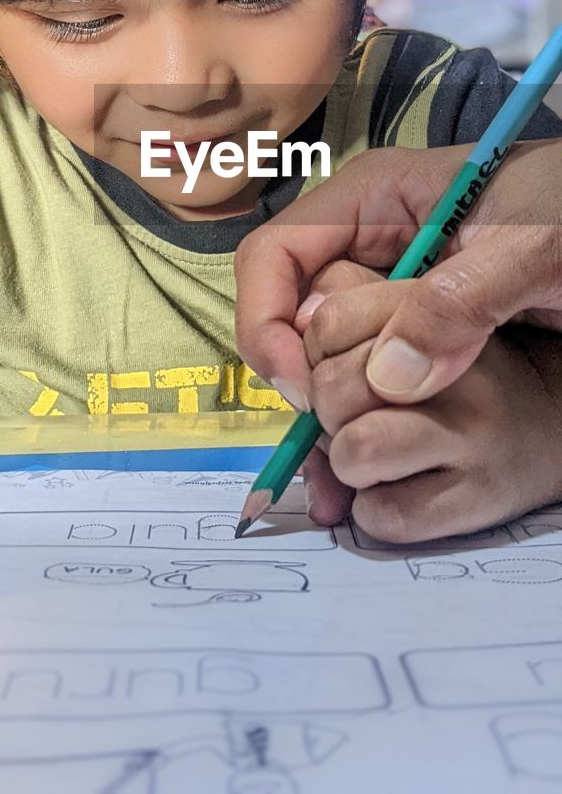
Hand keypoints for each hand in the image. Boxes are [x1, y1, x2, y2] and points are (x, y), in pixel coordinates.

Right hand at [235, 141, 561, 409]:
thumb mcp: (530, 248)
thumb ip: (461, 302)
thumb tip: (387, 378)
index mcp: (373, 196)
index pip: (274, 252)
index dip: (266, 321)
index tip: (302, 386)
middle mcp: (367, 236)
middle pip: (288, 305)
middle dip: (295, 370)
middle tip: (330, 431)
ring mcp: (388, 281)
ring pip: (322, 344)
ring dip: (326, 399)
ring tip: (347, 453)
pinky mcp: (414, 322)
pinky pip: (366, 364)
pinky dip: (361, 408)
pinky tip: (376, 440)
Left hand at [301, 260, 561, 541]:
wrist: (546, 416)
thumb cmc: (455, 365)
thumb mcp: (406, 309)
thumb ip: (347, 310)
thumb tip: (288, 342)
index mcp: (432, 308)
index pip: (326, 322)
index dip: (312, 350)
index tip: (334, 362)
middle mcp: (459, 369)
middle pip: (329, 390)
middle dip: (324, 408)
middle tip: (352, 412)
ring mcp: (472, 435)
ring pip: (353, 452)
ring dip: (344, 461)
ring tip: (368, 451)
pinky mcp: (481, 499)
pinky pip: (382, 516)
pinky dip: (371, 510)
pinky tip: (394, 487)